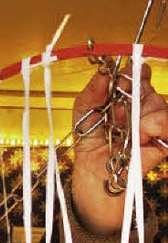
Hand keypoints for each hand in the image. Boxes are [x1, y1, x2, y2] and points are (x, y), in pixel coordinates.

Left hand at [71, 62, 167, 234]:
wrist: (94, 172)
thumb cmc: (90, 141)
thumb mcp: (83, 111)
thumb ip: (92, 90)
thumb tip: (104, 71)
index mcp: (126, 94)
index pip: (137, 71)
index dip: (129, 73)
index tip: (117, 82)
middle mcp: (143, 104)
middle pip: (147, 83)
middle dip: (129, 94)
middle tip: (114, 113)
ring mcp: (155, 119)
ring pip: (157, 100)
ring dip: (137, 113)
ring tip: (121, 128)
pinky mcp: (163, 137)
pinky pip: (165, 121)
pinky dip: (152, 124)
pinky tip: (139, 133)